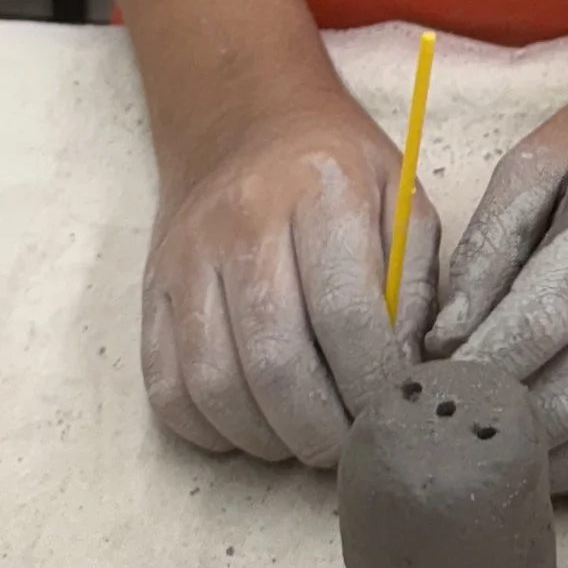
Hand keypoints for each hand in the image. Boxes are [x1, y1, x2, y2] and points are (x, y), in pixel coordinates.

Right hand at [141, 89, 439, 467]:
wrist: (243, 120)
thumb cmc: (336, 169)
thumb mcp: (400, 195)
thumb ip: (416, 282)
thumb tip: (410, 375)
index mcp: (320, 188)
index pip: (345, 312)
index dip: (372, 382)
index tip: (390, 409)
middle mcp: (243, 220)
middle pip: (275, 360)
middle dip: (319, 429)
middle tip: (346, 447)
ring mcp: (187, 258)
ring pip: (214, 384)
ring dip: (266, 438)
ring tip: (302, 438)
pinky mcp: (150, 291)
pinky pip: (166, 388)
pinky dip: (209, 429)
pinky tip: (251, 423)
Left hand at [428, 72, 567, 507]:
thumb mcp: (543, 158)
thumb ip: (490, 240)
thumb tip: (449, 331)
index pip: (541, 324)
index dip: (481, 365)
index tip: (434, 381)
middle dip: (506, 423)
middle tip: (458, 427)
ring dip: (551, 463)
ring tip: (499, 455)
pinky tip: (567, 474)